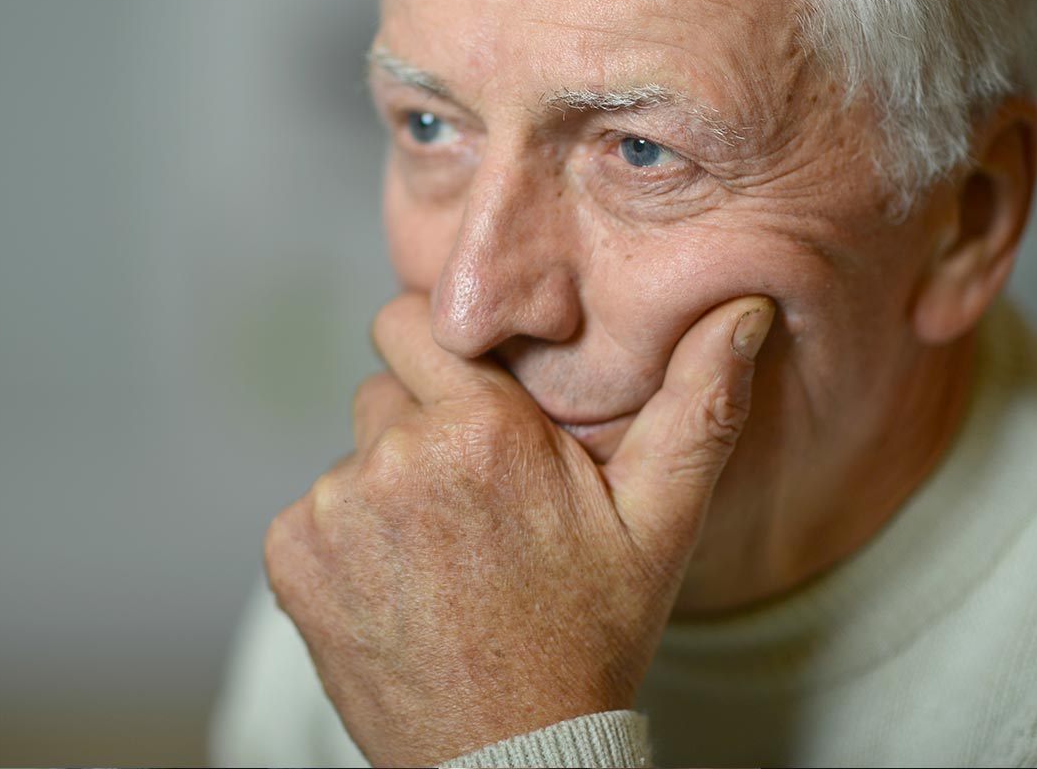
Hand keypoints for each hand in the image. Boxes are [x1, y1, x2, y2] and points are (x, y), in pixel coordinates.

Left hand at [263, 292, 774, 765]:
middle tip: (474, 498)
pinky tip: (399, 587)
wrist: (508, 757)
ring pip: (353, 456)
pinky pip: (314, 511)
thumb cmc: (588, 639)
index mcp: (483, 428)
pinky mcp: (291, 555)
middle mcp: (397, 455)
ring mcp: (335, 507)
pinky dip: (346, 540)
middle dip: (422, 425)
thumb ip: (698, 407)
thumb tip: (745, 313)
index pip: (410, 321)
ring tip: (441, 555)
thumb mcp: (660, 525)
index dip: (440, 355)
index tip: (466, 395)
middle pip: (385, 392)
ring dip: (387, 487)